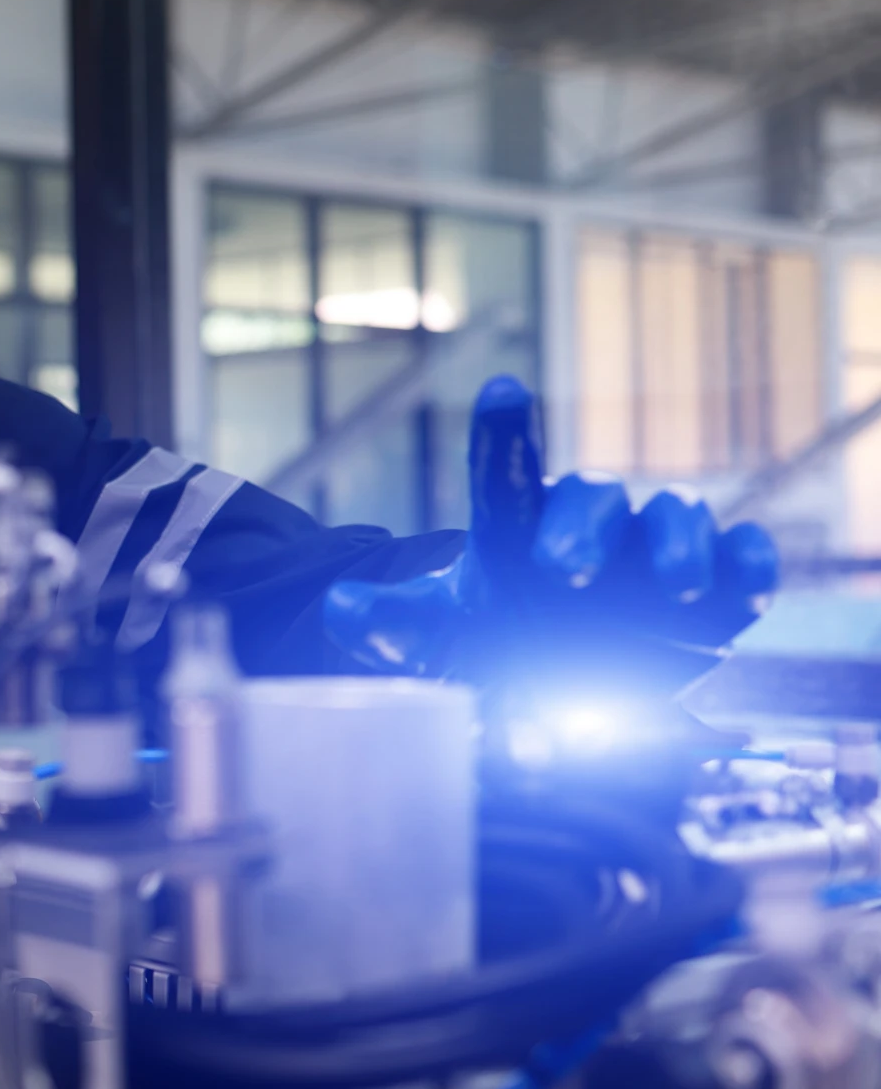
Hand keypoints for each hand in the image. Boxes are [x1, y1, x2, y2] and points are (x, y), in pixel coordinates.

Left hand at [323, 376, 777, 696]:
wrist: (564, 697)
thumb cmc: (495, 648)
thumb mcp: (439, 643)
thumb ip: (395, 627)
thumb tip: (341, 608)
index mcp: (515, 532)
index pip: (504, 473)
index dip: (502, 434)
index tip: (498, 390)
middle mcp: (589, 530)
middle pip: (593, 497)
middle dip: (584, 524)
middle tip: (563, 566)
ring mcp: (655, 556)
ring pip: (676, 517)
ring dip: (676, 544)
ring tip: (666, 588)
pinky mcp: (714, 594)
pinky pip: (742, 562)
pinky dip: (748, 567)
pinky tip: (743, 585)